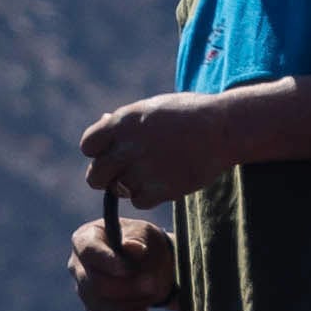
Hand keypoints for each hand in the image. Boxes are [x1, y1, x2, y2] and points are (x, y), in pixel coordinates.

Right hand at [67, 211, 180, 310]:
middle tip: (151, 284)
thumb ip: (137, 239)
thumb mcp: (144, 234)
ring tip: (154, 291)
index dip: (107, 261)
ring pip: (101, 305)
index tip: (127, 269)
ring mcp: (84, 291)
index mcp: (85, 238)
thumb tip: (131, 247)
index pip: (88, 251)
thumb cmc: (144, 243)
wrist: (153, 266)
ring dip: (131, 302)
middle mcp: (78, 266)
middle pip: (94, 283)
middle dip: (125, 287)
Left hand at [80, 91, 242, 207]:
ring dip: (130, 186)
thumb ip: (125, 122)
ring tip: (153, 173)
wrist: (223, 128)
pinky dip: (148, 196)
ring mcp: (143, 169)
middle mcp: (128, 146)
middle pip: (95, 176)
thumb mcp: (152, 108)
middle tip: (125, 173)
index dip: (99, 152)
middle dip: (108, 176)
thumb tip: (102, 124)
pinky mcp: (160, 189)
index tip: (114, 153)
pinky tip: (164, 182)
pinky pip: (138, 201)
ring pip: (118, 190)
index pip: (88, 146)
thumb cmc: (189, 114)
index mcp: (122, 122)